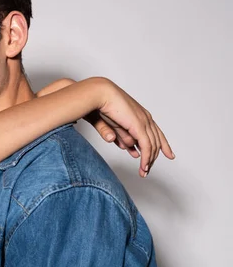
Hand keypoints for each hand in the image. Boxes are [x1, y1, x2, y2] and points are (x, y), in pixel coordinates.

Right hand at [37, 78, 174, 176]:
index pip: (156, 132)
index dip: (164, 144)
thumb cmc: (100, 105)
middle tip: (147, 170)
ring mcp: (143, 121)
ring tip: (143, 172)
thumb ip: (121, 136)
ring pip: (152, 146)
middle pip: (157, 140)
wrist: (98, 94)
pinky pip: (146, 146)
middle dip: (153, 157)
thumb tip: (128, 148)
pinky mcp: (139, 126)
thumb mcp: (112, 125)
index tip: (169, 155)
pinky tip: (143, 167)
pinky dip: (145, 158)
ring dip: (148, 161)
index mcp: (140, 114)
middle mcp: (145, 117)